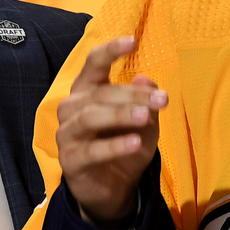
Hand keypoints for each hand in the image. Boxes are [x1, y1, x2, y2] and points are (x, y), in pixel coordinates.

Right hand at [56, 35, 166, 221]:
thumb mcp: (144, 123)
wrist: (113, 189)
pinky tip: (135, 143)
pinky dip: (114, 145)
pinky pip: (91, 150)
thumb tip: (146, 79)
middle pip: (100, 92)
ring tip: (145, 116)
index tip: (133, 40)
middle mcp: (72, 108)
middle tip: (162, 99)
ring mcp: (67, 134)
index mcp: (87, 91)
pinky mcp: (70, 160)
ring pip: (91, 117)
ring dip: (120, 114)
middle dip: (133, 94)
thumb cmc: (125, 146)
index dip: (110, 50)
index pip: (93, 64)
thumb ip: (145, 101)